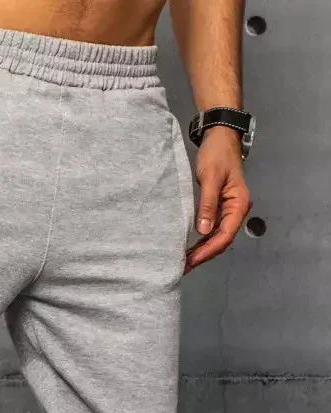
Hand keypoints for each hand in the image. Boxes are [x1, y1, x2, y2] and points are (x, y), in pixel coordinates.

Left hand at [185, 127, 251, 273]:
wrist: (220, 137)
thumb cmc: (217, 154)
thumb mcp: (211, 178)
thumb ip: (208, 204)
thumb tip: (203, 231)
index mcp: (238, 204)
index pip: (225, 235)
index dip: (209, 250)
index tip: (192, 261)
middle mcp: (236, 210)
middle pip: (221, 240)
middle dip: (204, 254)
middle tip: (183, 267)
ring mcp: (228, 210)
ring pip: (216, 236)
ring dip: (202, 250)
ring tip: (184, 262)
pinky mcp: (219, 208)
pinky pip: (212, 229)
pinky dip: (201, 240)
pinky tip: (190, 247)